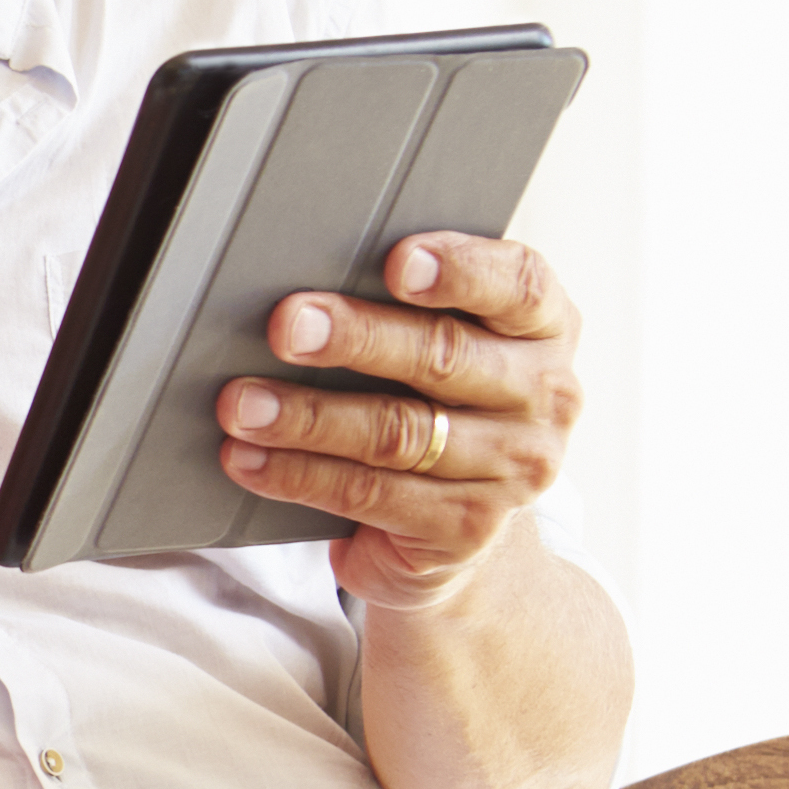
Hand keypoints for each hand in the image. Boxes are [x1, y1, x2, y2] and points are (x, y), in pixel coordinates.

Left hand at [214, 233, 583, 614]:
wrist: (459, 520)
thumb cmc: (440, 400)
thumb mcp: (447, 342)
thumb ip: (406, 307)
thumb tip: (305, 292)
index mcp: (545, 327)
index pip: (520, 284)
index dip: (460, 269)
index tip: (397, 261)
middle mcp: (544, 395)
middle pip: (444, 356)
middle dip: (357, 338)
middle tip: (286, 326)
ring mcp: (514, 469)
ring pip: (398, 432)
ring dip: (308, 416)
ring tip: (243, 403)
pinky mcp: (468, 528)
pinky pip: (371, 494)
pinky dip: (298, 474)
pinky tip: (248, 457)